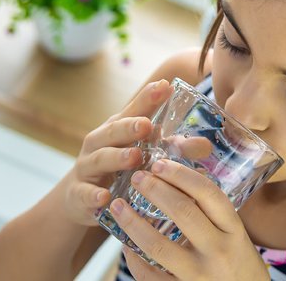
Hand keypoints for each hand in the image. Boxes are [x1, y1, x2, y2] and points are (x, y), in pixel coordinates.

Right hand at [60, 79, 172, 225]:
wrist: (82, 197)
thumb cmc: (119, 168)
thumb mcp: (143, 154)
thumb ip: (172, 148)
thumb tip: (206, 145)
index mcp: (117, 129)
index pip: (133, 110)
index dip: (148, 98)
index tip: (165, 87)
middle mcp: (100, 143)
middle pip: (113, 131)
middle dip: (129, 127)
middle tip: (147, 125)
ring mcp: (87, 168)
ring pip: (100, 159)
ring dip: (116, 157)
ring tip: (134, 157)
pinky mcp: (79, 194)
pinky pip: (85, 193)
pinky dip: (93, 195)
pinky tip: (104, 198)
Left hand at [109, 159, 269, 279]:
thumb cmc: (239, 267)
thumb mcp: (237, 238)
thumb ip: (213, 216)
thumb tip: (177, 182)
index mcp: (234, 232)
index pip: (209, 194)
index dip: (181, 175)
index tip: (160, 163)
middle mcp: (219, 251)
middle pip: (183, 213)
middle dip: (154, 190)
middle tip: (137, 177)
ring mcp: (199, 275)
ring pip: (158, 246)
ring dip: (132, 223)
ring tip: (118, 206)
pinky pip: (150, 276)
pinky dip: (133, 258)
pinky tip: (125, 244)